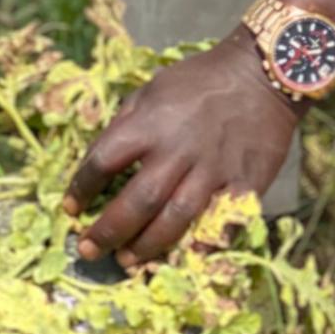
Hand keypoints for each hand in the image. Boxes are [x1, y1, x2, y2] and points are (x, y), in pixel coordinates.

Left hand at [62, 32, 301, 268]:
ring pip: (174, 220)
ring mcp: (213, 170)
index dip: (81, 188)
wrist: (264, 71)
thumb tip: (100, 159)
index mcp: (151, 124)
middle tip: (87, 251)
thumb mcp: (154, 88)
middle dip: (107, 232)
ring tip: (126, 261)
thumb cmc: (202, 79)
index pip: (103, 161)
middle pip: (136, 203)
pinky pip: (221, 222)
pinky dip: (201, 243)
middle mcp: (178, 150)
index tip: (70, 208)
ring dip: (146, 247)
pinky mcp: (245, 182)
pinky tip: (184, 255)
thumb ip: (127, 122)